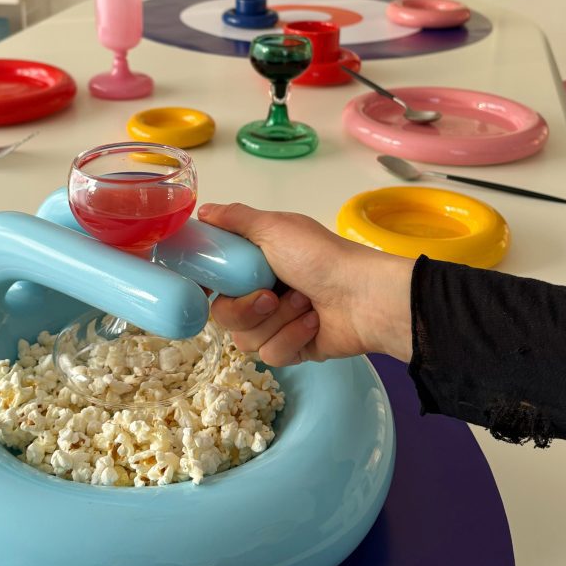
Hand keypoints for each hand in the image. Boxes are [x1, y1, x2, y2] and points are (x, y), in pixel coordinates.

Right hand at [198, 202, 413, 365]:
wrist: (364, 296)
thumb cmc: (319, 256)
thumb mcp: (274, 227)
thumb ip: (235, 219)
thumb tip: (202, 210)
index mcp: (255, 263)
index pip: (215, 280)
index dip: (207, 285)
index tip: (207, 286)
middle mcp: (262, 293)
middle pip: (224, 314)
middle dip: (247, 307)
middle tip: (272, 295)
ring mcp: (276, 324)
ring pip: (245, 339)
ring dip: (277, 320)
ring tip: (305, 304)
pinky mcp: (292, 349)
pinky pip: (271, 354)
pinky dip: (292, 337)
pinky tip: (313, 323)